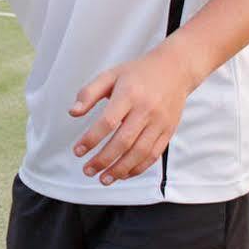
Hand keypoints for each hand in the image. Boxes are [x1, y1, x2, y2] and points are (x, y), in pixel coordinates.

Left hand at [69, 45, 198, 183]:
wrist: (175, 69)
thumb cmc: (138, 73)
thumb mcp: (111, 75)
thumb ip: (89, 93)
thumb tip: (73, 113)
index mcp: (129, 94)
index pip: (108, 122)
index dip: (91, 139)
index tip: (78, 151)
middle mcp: (146, 109)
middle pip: (123, 141)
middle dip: (103, 160)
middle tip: (88, 170)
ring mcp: (160, 122)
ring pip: (140, 152)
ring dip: (120, 169)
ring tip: (103, 179)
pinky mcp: (168, 131)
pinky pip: (153, 155)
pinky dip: (138, 168)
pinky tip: (123, 174)